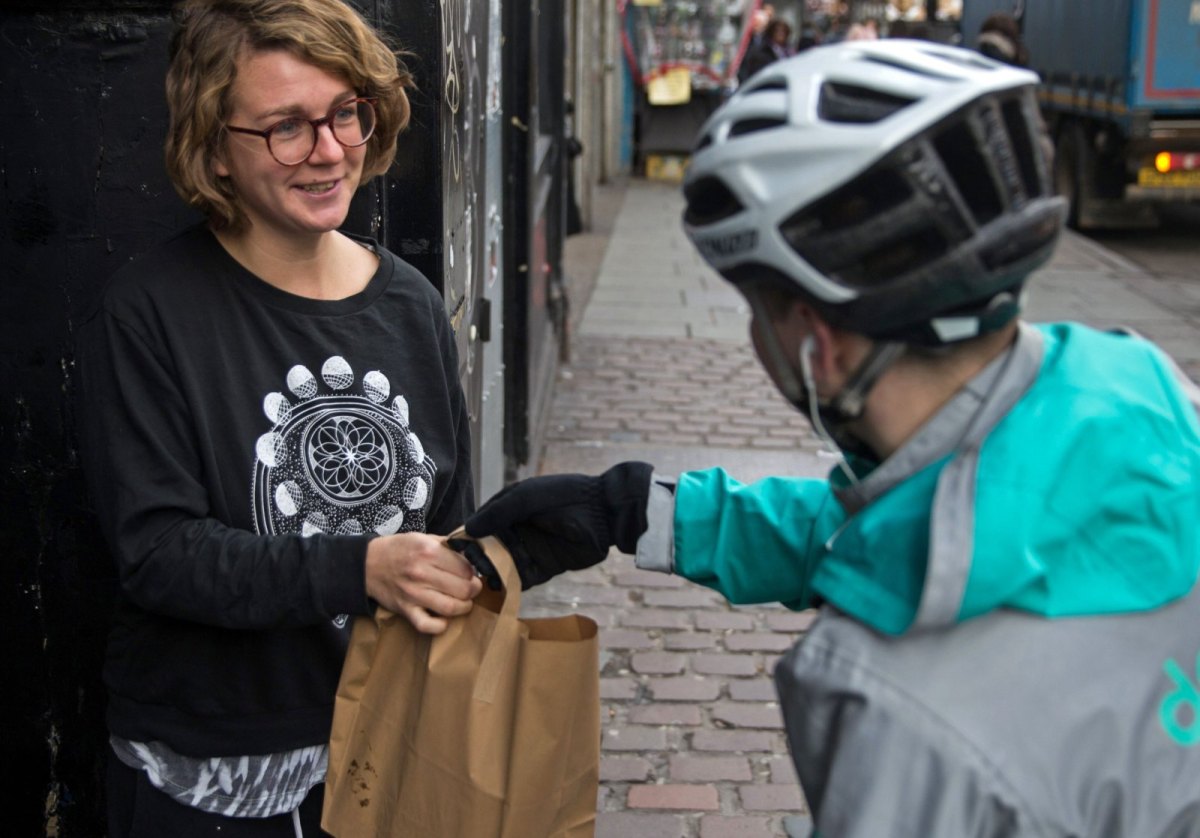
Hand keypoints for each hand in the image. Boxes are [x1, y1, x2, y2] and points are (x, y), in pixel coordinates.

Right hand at [364, 533, 482, 633]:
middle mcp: (421, 572)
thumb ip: (448, 545)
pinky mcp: (405, 609)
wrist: (368, 563)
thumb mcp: (424, 537)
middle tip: (471, 588)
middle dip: (473, 590)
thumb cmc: (399, 549)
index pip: (466, 568)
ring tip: (464, 602)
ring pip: (450, 607)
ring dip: (464, 607)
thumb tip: (473, 552)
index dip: (473, 573)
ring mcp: (413, 593)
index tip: (472, 574)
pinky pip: (427, 625)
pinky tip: (444, 619)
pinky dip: (440, 626)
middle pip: (463, 589)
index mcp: (428, 551)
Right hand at [460, 461, 652, 588]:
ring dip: (491, 574)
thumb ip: (498, 512)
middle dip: (478, 559)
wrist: (602, 512)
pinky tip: (498, 591)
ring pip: (503, 566)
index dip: (468, 537)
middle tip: (468, 569)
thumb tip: (468, 529)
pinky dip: (510, 586)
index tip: (453, 550)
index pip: (482, 525)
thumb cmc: (563, 496)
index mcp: (509, 510)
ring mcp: (530, 550)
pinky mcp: (544, 567)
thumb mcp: (526, 498)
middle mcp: (517, 531)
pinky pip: (522, 579)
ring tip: (480, 582)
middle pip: (489, 549)